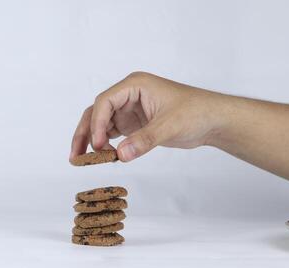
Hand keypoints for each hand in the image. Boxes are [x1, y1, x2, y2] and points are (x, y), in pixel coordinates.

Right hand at [70, 72, 221, 161]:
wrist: (213, 121)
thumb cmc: (196, 112)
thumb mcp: (169, 126)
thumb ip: (144, 140)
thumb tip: (120, 155)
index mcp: (134, 85)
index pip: (105, 101)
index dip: (97, 123)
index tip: (97, 145)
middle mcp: (127, 95)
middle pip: (96, 112)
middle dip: (85, 133)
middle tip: (75, 155)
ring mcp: (129, 110)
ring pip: (101, 124)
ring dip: (91, 141)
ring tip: (81, 160)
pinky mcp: (133, 124)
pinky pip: (111, 134)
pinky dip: (104, 146)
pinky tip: (100, 158)